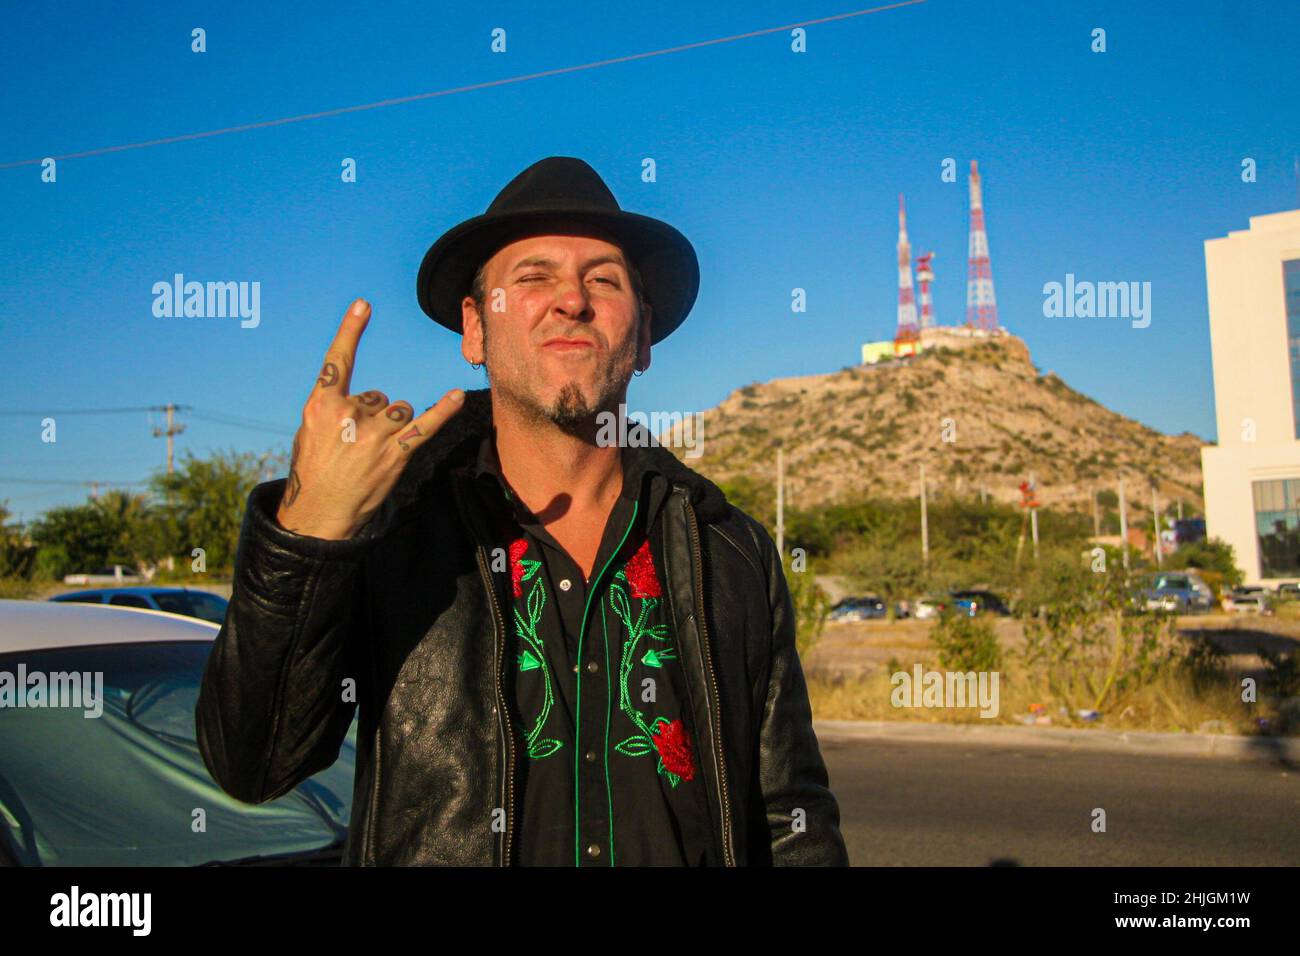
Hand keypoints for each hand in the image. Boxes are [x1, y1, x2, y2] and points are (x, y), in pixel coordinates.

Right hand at [275, 298, 464, 539]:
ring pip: (399, 411)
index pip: (339, 361)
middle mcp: (349, 415)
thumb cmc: (314, 470)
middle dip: (372, 418)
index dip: (351, 331)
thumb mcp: (309, 432)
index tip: (364, 305)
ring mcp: (374, 435)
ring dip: (392, 428)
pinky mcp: (396, 454)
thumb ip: (335, 408)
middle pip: (378, 396)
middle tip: (355, 447)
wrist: (320, 515)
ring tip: (373, 454)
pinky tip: (457, 395)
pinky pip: (426, 425)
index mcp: (322, 405)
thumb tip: (374, 399)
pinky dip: (444, 411)